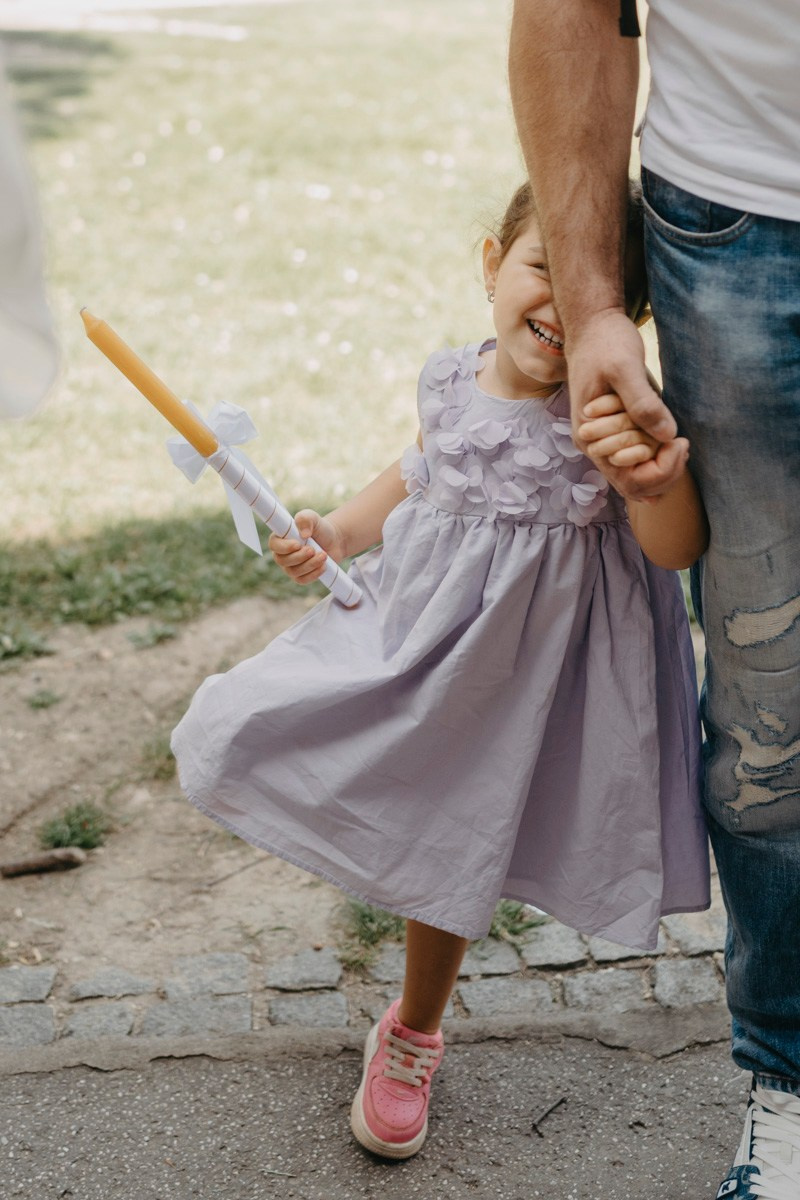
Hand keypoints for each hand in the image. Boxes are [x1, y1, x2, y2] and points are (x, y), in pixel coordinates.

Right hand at [268, 509, 345, 584]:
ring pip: (294, 572)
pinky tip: (323, 565)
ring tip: (323, 555)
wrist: (334, 541)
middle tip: (313, 549)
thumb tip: (303, 534)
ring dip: (310, 564)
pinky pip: (302, 580)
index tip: (298, 544)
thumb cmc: (319, 528)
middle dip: (300, 556)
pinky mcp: (300, 576)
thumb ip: (305, 519)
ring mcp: (290, 567)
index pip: (273, 545)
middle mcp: (282, 554)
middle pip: (283, 561)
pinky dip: (314, 573)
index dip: (284, 547)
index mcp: (280, 538)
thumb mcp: (312, 518)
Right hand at [568, 311, 685, 499]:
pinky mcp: (615, 431)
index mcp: (590, 436)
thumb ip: (643, 402)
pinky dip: (655, 464)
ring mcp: (604, 441)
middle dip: (665, 471)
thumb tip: (667, 435)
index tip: (681, 441)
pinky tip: (673, 455)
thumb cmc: (605, 343)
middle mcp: (594, 446)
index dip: (661, 469)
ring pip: (635, 478)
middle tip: (685, 443)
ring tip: (681, 445)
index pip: (630, 479)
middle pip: (634, 486)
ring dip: (662, 469)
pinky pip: (635, 462)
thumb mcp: (624, 367)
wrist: (592, 327)